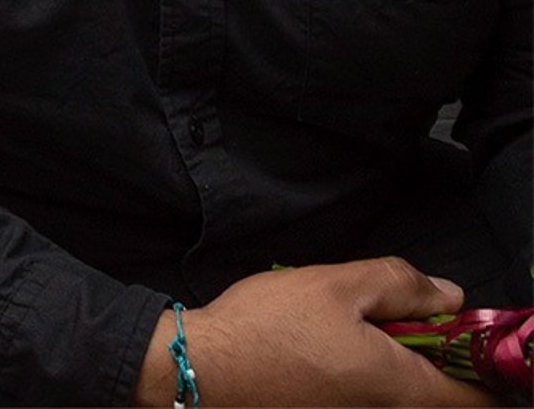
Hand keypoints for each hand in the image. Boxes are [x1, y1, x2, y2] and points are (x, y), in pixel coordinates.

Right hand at [133, 259, 495, 405]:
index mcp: (401, 388)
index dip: (477, 356)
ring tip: (349, 326)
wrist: (201, 370)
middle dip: (429, 351)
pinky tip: (324, 346)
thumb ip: (401, 284)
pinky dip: (363, 372)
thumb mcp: (335, 284)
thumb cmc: (266, 328)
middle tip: (391, 313)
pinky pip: (368, 398)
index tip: (449, 323)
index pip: (480, 395)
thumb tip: (449, 296)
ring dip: (392, 360)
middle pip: (440, 394)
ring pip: (400, 393)